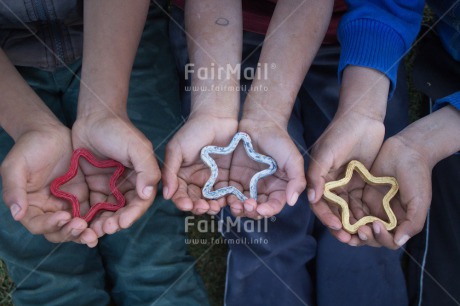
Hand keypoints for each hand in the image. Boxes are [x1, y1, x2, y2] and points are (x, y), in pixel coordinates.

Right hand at [1, 124, 98, 246]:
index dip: (50, 224)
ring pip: (76, 226)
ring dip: (84, 232)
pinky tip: (106, 221)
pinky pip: (90, 214)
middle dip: (70, 232)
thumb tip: (16, 214)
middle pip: (58, 231)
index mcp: (29, 206)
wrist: (50, 133)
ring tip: (94, 233)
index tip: (64, 216)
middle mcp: (48, 210)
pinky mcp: (83, 197)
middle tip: (82, 226)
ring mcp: (67, 204)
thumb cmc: (29, 148)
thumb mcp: (15, 166)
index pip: (38, 224)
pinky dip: (97, 221)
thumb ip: (14, 190)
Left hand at [72, 112, 158, 236]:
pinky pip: (92, 205)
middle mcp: (128, 186)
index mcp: (142, 178)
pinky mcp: (93, 187)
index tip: (122, 222)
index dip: (133, 214)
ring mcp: (110, 187)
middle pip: (124, 211)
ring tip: (92, 230)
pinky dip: (89, 216)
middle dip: (116, 222)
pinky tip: (81, 222)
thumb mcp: (137, 148)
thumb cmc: (118, 130)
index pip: (141, 202)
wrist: (93, 117)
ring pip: (108, 212)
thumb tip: (147, 194)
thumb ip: (147, 170)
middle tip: (104, 229)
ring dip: (102, 223)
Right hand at [162, 115, 237, 214]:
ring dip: (212, 207)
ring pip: (211, 200)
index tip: (187, 204)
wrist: (217, 118)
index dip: (182, 201)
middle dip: (198, 207)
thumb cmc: (193, 131)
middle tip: (204, 207)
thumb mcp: (176, 149)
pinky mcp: (227, 179)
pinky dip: (226, 200)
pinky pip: (226, 193)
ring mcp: (212, 181)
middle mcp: (195, 181)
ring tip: (215, 208)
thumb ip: (169, 171)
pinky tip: (228, 201)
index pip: (179, 194)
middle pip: (195, 201)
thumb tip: (165, 195)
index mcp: (181, 176)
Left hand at [227, 119, 305, 218]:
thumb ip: (296, 180)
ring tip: (234, 205)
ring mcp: (247, 185)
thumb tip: (292, 201)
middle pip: (257, 209)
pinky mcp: (233, 179)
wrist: (259, 123)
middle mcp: (263, 190)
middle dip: (251, 211)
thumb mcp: (293, 159)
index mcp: (279, 188)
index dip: (268, 210)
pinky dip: (227, 199)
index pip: (274, 205)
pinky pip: (229, 194)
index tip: (261, 209)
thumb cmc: (279, 141)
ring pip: (242, 205)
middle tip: (246, 206)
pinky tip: (225, 198)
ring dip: (238, 209)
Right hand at [306, 110, 384, 244]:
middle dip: (339, 225)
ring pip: (347, 209)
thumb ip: (317, 176)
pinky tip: (371, 223)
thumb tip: (311, 199)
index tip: (336, 226)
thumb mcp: (326, 153)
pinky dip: (364, 213)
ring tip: (361, 236)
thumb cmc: (340, 132)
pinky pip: (360, 201)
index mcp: (318, 177)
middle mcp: (330, 183)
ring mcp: (346, 183)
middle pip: (333, 210)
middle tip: (349, 239)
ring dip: (352, 222)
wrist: (363, 118)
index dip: (325, 216)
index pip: (318, 202)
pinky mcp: (361, 182)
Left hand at [349, 136, 431, 248]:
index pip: (388, 240)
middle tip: (358, 230)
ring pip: (359, 226)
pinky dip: (346, 214)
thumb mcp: (419, 201)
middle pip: (371, 236)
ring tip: (345, 226)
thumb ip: (412, 223)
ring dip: (352, 230)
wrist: (406, 150)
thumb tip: (398, 242)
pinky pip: (351, 209)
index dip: (381, 238)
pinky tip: (340, 211)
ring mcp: (372, 207)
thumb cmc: (417, 176)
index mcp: (400, 222)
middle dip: (364, 237)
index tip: (375, 224)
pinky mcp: (361, 195)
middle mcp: (385, 218)